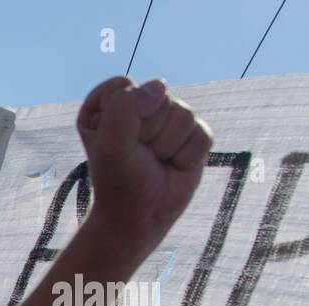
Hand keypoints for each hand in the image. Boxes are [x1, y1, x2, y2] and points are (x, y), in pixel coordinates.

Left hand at [77, 77, 212, 250]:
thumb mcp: (110, 143)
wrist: (138, 215)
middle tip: (138, 155)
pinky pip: (202, 132)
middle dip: (148, 132)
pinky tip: (174, 166)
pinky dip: (188, 155)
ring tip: (155, 161)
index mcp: (108, 105)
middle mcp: (139, 108)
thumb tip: (161, 86)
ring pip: (183, 113)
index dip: (121, 115)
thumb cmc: (119, 180)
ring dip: (168, 145)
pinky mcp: (193, 135)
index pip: (123, 85)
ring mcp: (168, 119)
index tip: (113, 143)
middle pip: (158, 97)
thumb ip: (126, 107)